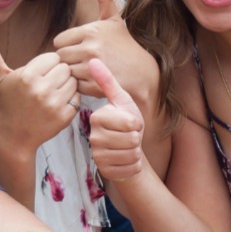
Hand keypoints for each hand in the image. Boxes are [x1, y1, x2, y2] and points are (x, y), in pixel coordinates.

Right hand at [0, 40, 78, 154]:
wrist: (14, 136)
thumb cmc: (8, 104)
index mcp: (27, 76)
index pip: (53, 57)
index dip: (48, 64)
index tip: (41, 73)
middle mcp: (41, 89)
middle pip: (65, 68)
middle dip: (58, 74)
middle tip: (48, 83)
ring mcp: (54, 104)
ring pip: (73, 82)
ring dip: (66, 86)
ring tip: (53, 92)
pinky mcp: (65, 116)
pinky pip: (78, 98)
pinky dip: (71, 100)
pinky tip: (58, 104)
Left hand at [54, 0, 159, 111]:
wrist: (145, 74)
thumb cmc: (126, 46)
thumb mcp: (115, 21)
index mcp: (90, 31)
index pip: (59, 41)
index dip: (68, 45)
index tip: (80, 48)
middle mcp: (90, 48)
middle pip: (61, 57)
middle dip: (69, 60)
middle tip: (83, 62)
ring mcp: (93, 67)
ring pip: (67, 72)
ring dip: (74, 74)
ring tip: (88, 72)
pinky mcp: (96, 85)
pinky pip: (75, 86)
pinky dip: (81, 86)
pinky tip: (93, 81)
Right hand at [82, 58, 144, 183]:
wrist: (126, 148)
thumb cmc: (125, 122)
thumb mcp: (121, 100)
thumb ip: (107, 81)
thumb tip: (93, 60)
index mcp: (97, 117)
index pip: (130, 122)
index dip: (136, 123)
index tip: (129, 121)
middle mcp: (93, 137)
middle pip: (132, 140)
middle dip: (137, 138)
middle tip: (130, 135)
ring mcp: (97, 155)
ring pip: (131, 155)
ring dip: (136, 151)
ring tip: (128, 146)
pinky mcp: (105, 171)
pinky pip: (130, 169)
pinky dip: (134, 165)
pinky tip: (127, 160)